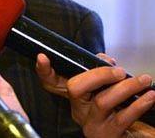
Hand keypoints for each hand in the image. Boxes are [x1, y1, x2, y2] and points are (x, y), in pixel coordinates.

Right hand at [35, 53, 154, 137]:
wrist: (126, 137)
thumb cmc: (117, 109)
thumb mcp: (106, 89)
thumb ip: (102, 72)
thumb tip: (108, 61)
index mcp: (75, 97)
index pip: (51, 82)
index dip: (44, 70)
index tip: (43, 57)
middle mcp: (78, 110)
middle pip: (75, 88)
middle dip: (99, 75)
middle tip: (119, 70)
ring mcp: (91, 123)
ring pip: (102, 101)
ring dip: (126, 88)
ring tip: (144, 81)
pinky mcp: (107, 135)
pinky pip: (122, 117)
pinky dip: (138, 104)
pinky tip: (149, 96)